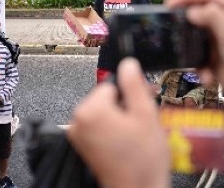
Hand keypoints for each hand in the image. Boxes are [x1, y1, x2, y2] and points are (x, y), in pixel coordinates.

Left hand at [67, 58, 169, 187]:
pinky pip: (98, 125)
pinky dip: (112, 128)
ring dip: (119, 117)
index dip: (129, 92)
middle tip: (141, 120)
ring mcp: (78, 134)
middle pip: (105, 97)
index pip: (110, 84)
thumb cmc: (142, 159)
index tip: (141, 102)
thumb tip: (127, 63)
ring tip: (134, 133)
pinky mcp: (83, 145)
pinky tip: (126, 140)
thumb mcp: (146, 114)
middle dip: (124, 105)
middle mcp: (78, 121)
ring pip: (103, 111)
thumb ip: (134, 84)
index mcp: (90, 110)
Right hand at [164, 0, 223, 109]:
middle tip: (166, 29)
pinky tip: (206, 77)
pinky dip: (199, 67)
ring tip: (183, 57)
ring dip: (189, 49)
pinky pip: (197, 57)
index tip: (167, 6)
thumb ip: (212, 17)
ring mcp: (217, 41)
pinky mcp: (212, 58)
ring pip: (193, 37)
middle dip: (182, 23)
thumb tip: (190, 10)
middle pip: (197, 15)